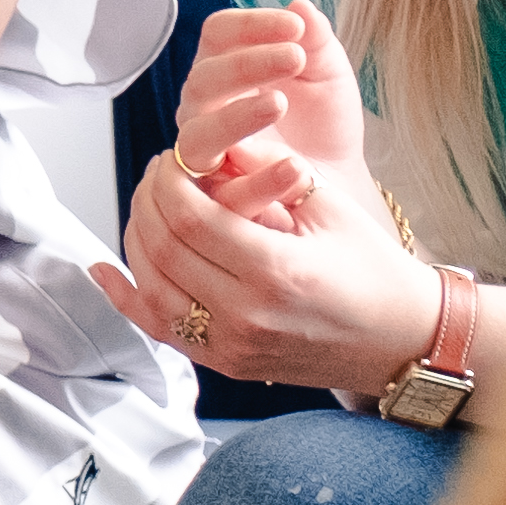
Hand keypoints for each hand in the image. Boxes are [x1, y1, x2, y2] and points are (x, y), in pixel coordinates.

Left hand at [90, 139, 449, 395]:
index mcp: (276, 272)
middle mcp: (246, 315)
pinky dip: (125, 297)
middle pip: (164, 250)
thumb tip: (216, 141)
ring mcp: (231, 347)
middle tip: (156, 174)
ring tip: (145, 205)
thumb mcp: (330, 207)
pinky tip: (103, 269)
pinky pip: (158, 330)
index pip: (190, 220)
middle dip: (148, 202)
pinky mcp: (224, 364)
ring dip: (136, 241)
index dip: (167, 182)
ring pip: (152, 289)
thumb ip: (270, 169)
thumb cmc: (375, 273)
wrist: (402, 341)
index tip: (169, 158)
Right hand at [164, 0, 374, 211]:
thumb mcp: (327, 74)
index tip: (295, 26)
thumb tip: (301, 6)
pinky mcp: (220, 200)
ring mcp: (207, 155)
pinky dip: (257, 181)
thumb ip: (316, 41)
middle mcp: (204, 109)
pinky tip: (292, 166)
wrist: (339, 179)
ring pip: (198, 136)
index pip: (217, 35)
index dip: (251, 25)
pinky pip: (224, 191)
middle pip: (203, 79)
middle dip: (247, 65)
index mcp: (224, 69)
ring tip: (280, 104)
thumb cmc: (322, 123)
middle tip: (296, 57)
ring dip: (236, 117)